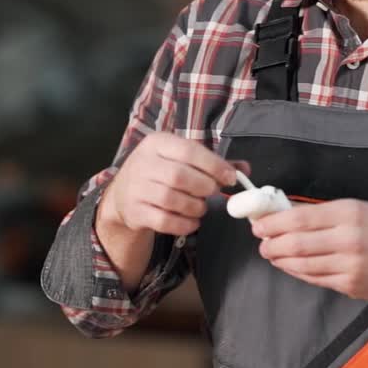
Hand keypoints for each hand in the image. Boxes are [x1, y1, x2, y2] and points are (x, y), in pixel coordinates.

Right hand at [98, 132, 238, 236]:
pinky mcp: (135, 212)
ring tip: (200, 207)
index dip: (214, 165)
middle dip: (204, 187)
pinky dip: (184, 224)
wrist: (123, 195)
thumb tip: (244, 169)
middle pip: (180, 176)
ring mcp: (136, 188)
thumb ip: (212, 163)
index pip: (189, 150)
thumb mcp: (180, 159)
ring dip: (195, 207)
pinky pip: (164, 221)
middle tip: (212, 192)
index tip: (230, 177)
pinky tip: (192, 222)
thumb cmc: (159, 173)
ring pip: (172, 199)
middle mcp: (143, 162)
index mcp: (157, 143)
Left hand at [252, 199, 367, 301]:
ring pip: (302, 264)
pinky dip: (297, 272)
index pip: (299, 218)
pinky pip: (314, 278)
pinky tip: (290, 265)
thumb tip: (286, 211)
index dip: (273, 222)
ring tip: (272, 253)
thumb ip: (322, 211)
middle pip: (296, 243)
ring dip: (281, 259)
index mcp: (349, 213)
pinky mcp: (350, 285)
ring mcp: (349, 265)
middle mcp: (348, 239)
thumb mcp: (358, 208)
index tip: (259, 224)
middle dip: (271, 244)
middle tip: (262, 242)